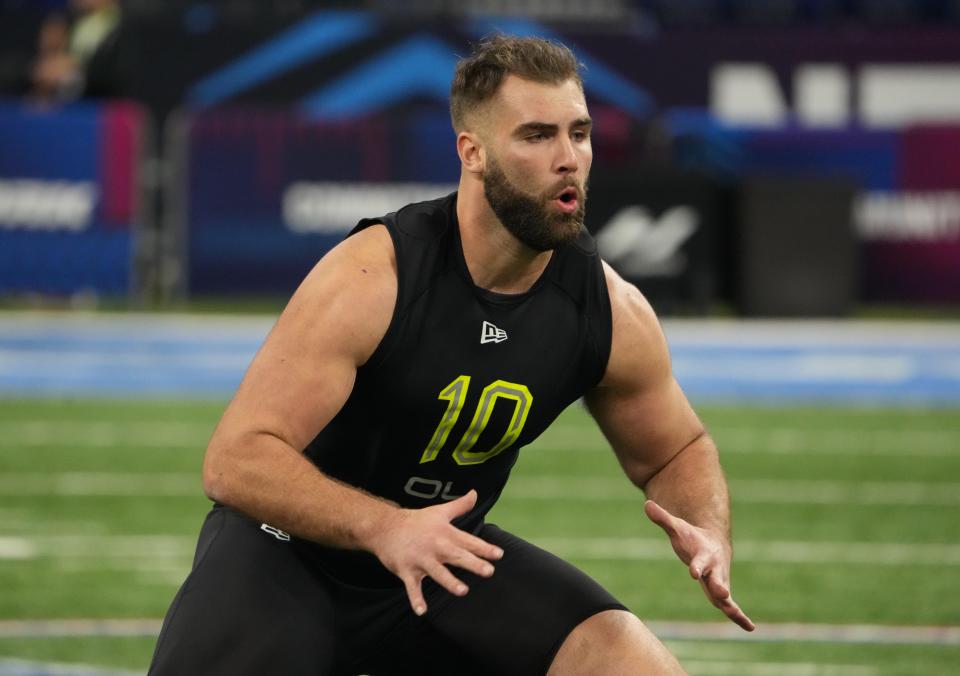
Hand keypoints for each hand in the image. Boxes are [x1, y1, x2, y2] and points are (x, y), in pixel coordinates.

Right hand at [370, 489, 503, 615]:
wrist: (384, 527)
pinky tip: (422, 611)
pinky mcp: (406, 570)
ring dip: (449, 582)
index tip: (499, 554)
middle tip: (488, 571)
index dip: (484, 548)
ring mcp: (420, 559)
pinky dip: (416, 599)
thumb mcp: (439, 511)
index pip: (468, 541)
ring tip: (463, 591)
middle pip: (456, 556)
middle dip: (472, 563)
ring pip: (437, 572)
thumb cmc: (416, 521)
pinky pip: (412, 587)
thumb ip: (460, 506)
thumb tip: (475, 493)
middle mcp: (435, 546)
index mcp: (445, 533)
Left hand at [644, 499, 754, 630]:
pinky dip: (740, 616)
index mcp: (704, 555)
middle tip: (723, 594)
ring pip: (726, 597)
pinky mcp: (722, 593)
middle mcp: (715, 570)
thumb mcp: (676, 528)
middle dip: (720, 587)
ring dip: (732, 608)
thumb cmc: (691, 538)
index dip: (696, 566)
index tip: (693, 572)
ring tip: (743, 620)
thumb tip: (646, 505)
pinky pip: (732, 606)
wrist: (713, 543)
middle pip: (717, 580)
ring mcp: (720, 582)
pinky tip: (750, 628)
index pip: (699, 562)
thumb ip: (663, 519)